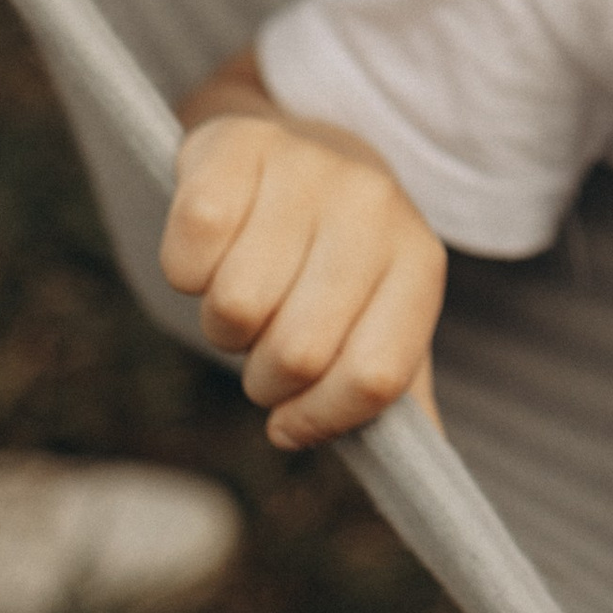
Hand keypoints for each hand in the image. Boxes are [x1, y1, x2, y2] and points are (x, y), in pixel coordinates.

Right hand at [160, 109, 445, 448]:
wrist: (297, 148)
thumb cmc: (336, 259)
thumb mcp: (382, 316)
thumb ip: (396, 390)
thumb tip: (427, 465)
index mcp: (418, 260)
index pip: (375, 377)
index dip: (321, 420)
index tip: (289, 422)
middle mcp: (373, 206)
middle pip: (297, 353)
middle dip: (264, 375)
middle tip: (265, 342)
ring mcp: (306, 169)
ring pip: (235, 309)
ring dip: (223, 324)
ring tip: (243, 291)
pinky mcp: (235, 147)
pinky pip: (188, 256)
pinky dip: (185, 274)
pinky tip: (213, 250)